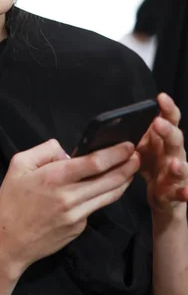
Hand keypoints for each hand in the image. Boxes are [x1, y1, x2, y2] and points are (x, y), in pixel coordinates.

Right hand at [0, 138, 139, 276]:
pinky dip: (101, 197)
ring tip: (130, 171)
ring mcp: (76, 216)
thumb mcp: (19, 164)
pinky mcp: (78, 229)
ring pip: (108, 196)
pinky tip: (104, 189)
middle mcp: (69, 197)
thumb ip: (44, 150)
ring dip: (122, 182)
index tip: (127, 145)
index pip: (94, 163)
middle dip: (127, 167)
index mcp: (54, 178)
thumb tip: (67, 152)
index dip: (115, 153)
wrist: (8, 242)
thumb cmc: (11, 201)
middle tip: (137, 156)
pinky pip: (94, 208)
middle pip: (109, 180)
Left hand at [137, 93, 187, 213]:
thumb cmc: (153, 166)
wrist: (164, 197)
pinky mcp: (177, 193)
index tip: (161, 97)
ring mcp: (178, 174)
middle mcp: (175, 154)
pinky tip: (186, 192)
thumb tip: (114, 123)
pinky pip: (182, 193)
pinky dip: (185, 192)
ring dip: (179, 165)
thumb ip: (135, 135)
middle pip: (175, 140)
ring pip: (182, 167)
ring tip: (174, 162)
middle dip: (168, 131)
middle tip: (158, 123)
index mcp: (164, 140)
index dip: (167, 108)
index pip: (169, 120)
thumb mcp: (142, 147)